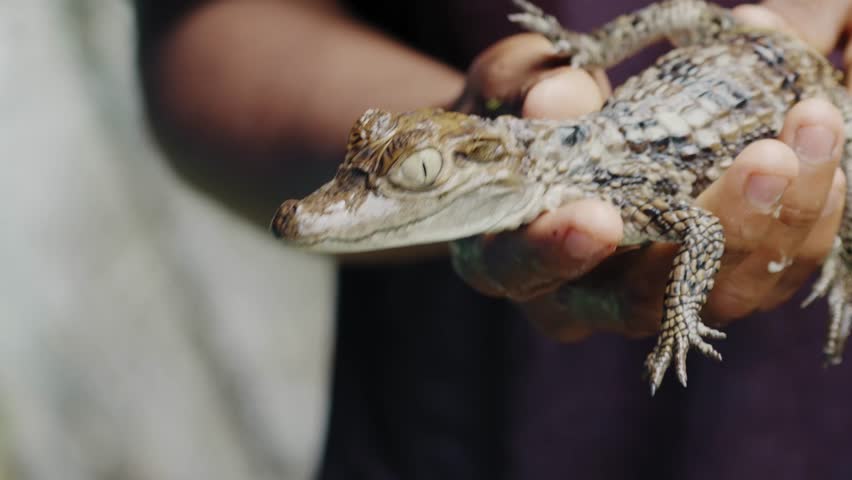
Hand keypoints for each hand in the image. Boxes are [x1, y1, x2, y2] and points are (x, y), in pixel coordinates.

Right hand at [451, 25, 846, 340]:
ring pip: (717, 296)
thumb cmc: (520, 115)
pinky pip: (762, 278)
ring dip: (778, 222)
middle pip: (641, 302)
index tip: (599, 217)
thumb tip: (559, 96)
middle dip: (713, 234)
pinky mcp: (705, 284)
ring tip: (813, 130)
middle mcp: (579, 297)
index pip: (522, 269)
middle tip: (765, 158)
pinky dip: (801, 227)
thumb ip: (521, 86)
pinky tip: (824, 163)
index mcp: (507, 254)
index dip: (556, 253)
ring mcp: (649, 297)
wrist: (557, 140)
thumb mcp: (507, 86)